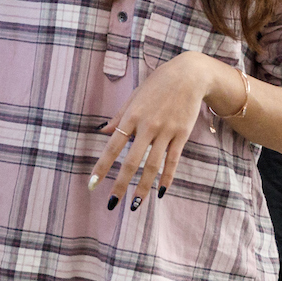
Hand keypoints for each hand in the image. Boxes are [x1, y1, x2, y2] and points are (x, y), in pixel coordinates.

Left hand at [90, 53, 231, 210]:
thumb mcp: (134, 96)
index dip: (102, 167)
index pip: (113, 147)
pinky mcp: (182, 135)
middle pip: (132, 162)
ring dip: (143, 187)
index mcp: (132, 116)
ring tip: (135, 205)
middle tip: (111, 204)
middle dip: (120, 185)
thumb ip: (119, 116)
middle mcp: (147, 126)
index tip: (92, 184)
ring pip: (153, 166)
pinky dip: (167, 177)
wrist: (189, 75)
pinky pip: (173, 160)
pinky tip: (160, 192)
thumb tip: (103, 132)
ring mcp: (166, 131)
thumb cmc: (158, 84)